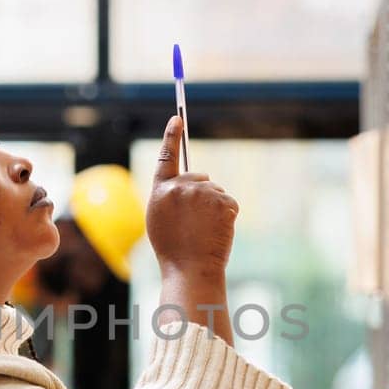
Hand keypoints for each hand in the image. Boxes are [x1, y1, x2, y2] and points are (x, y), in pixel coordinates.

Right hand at [146, 115, 238, 275]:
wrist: (191, 270)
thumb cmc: (173, 250)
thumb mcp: (160, 220)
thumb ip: (170, 196)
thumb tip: (194, 179)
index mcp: (161, 191)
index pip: (166, 156)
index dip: (171, 136)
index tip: (177, 119)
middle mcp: (181, 187)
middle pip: (199, 178)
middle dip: (201, 193)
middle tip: (195, 223)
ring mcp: (204, 194)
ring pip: (215, 192)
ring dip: (214, 208)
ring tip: (204, 231)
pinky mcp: (224, 202)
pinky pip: (228, 204)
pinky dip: (226, 216)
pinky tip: (217, 232)